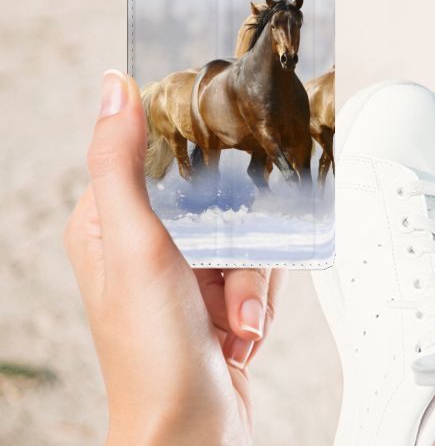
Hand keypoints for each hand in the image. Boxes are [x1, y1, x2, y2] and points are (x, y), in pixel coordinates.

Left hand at [64, 70, 285, 445]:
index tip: (221, 158)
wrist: (192, 432)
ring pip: (245, 234)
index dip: (193, 158)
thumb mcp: (136, 246)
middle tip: (229, 274)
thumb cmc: (153, 355)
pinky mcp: (217, 299)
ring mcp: (183, 275)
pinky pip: (259, 269)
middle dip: (237, 241)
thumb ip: (122, 165)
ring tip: (235, 315)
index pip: (154, 158)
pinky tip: (243, 328)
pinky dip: (260, 299)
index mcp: (107, 224)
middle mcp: (145, 246)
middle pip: (215, 198)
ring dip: (251, 279)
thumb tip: (114, 88)